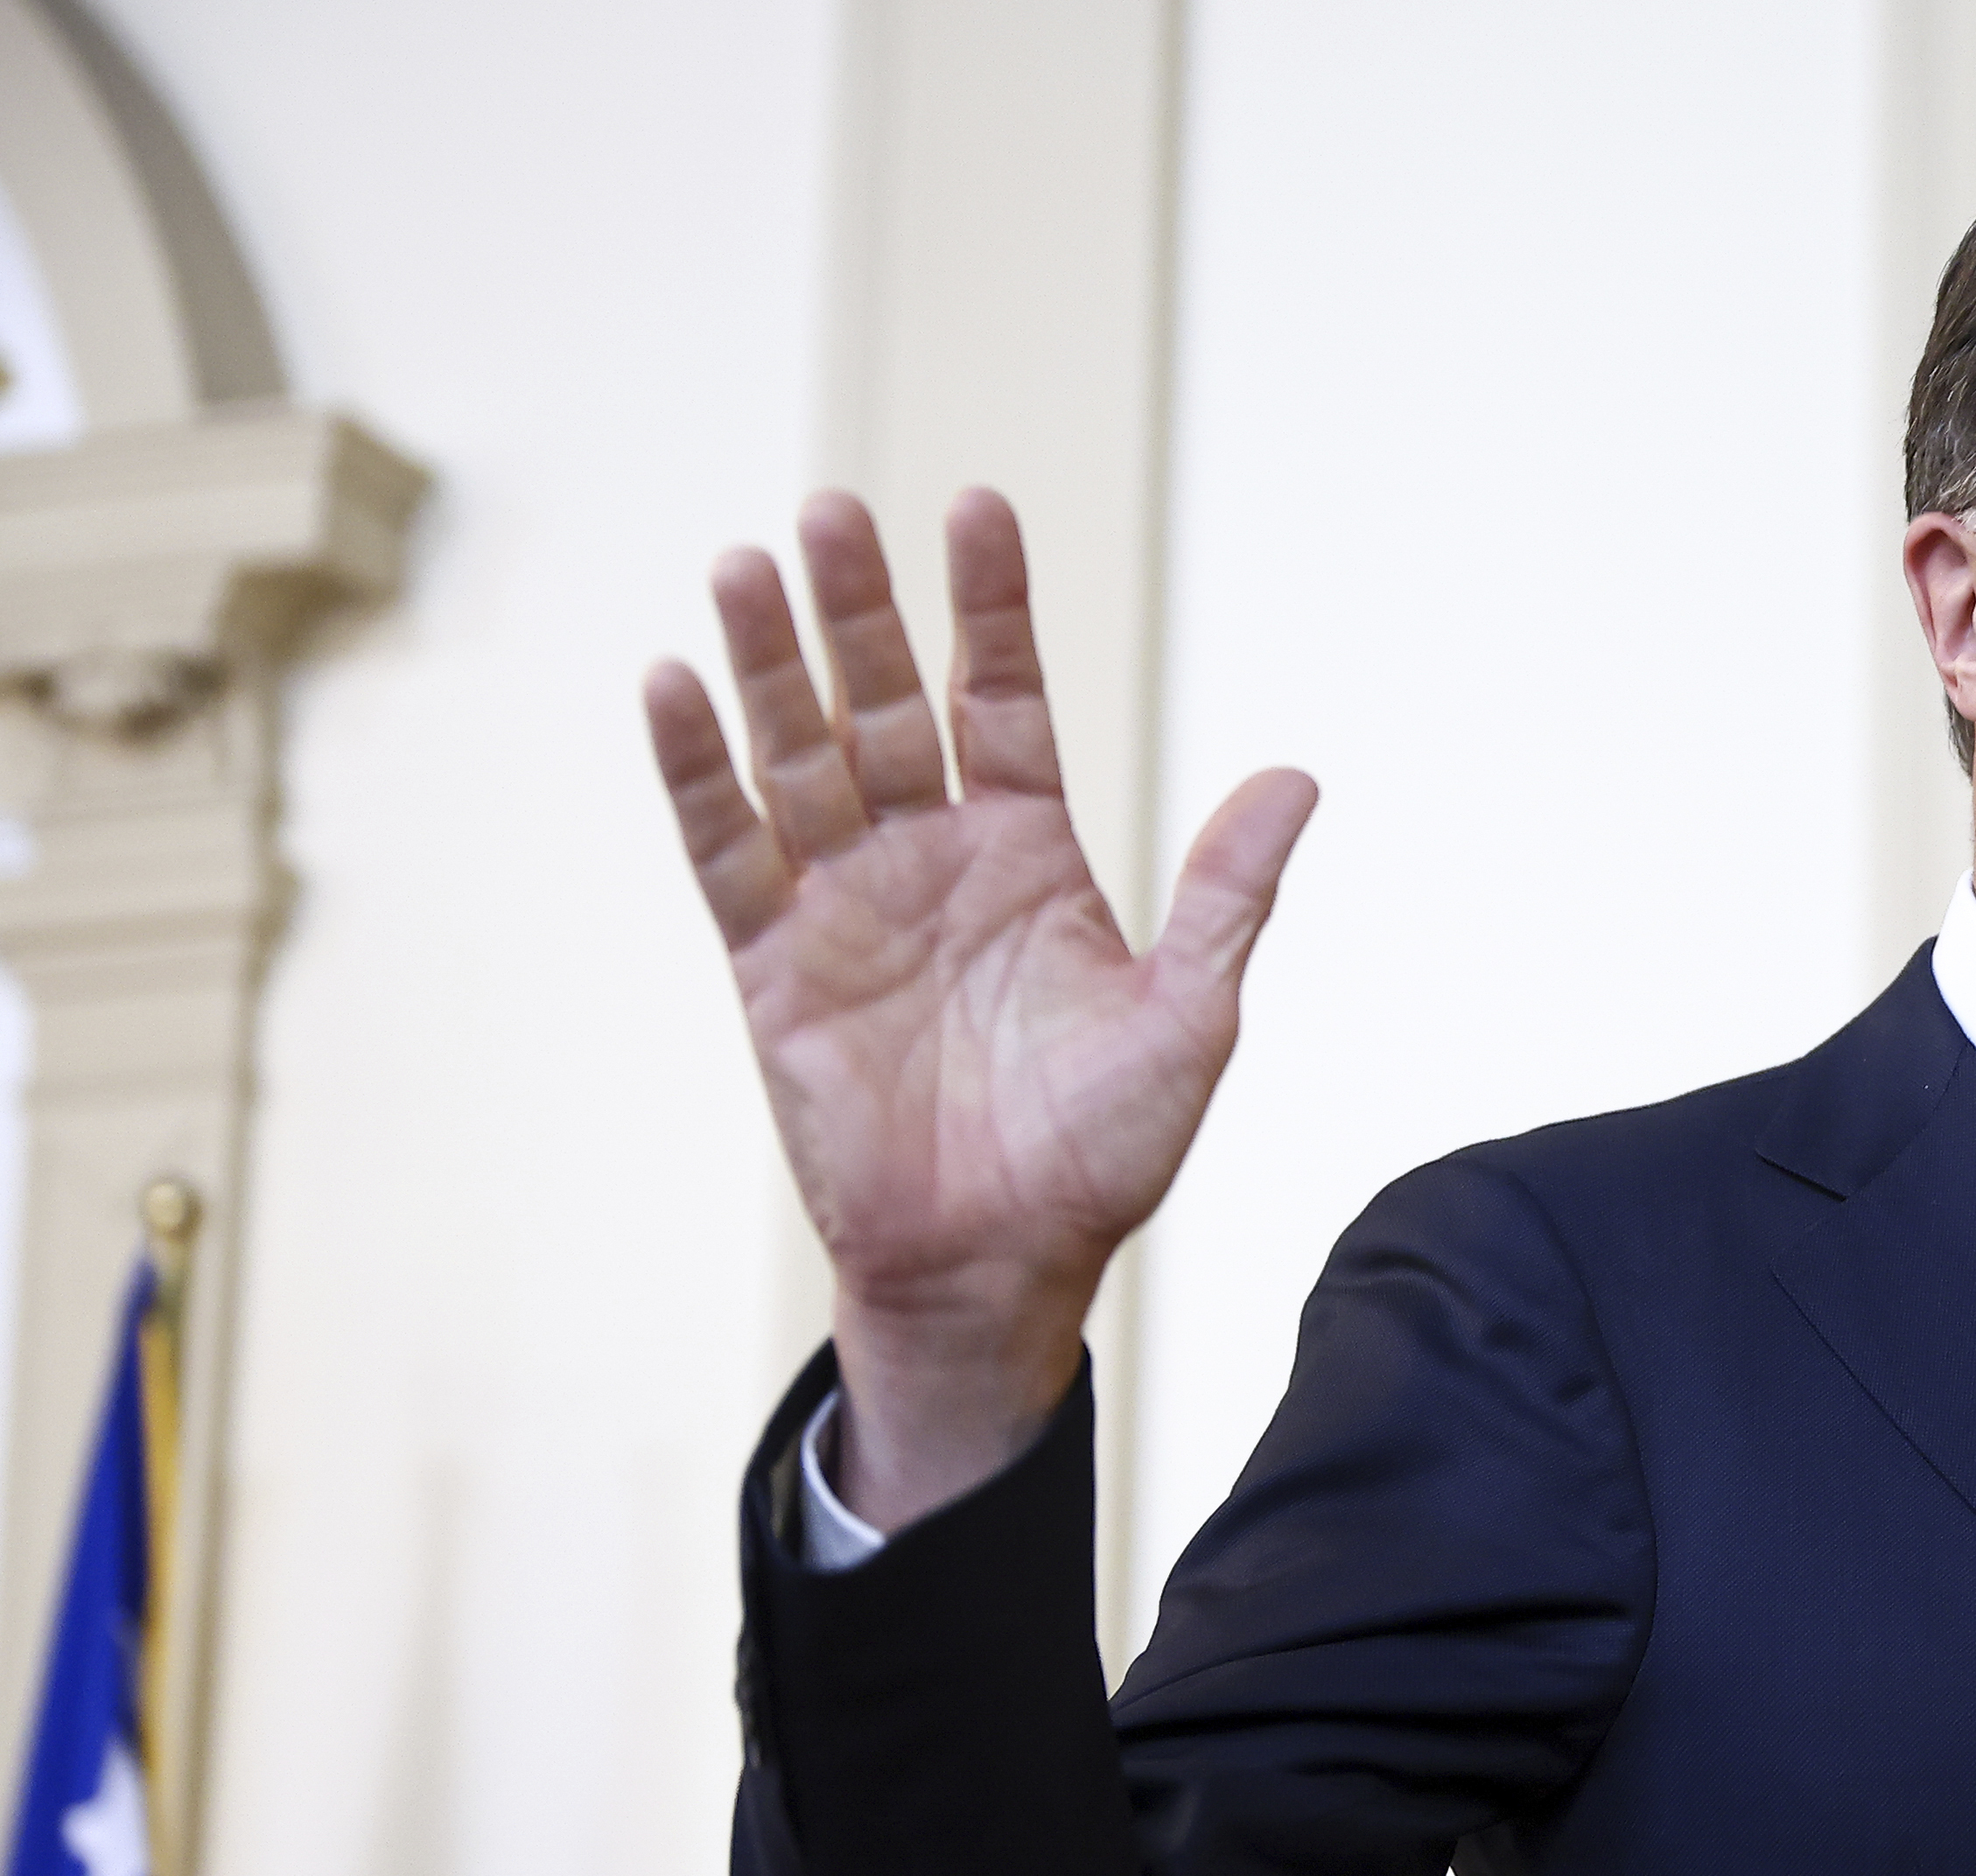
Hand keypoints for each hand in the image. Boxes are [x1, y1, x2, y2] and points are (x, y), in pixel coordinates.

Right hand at [646, 488, 1314, 1526]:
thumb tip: (1299, 778)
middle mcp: (931, 860)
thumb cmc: (1099, 1154)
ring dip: (770, 663)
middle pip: (884, 703)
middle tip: (832, 510)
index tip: (978, 508)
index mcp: (1030, 855)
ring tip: (749, 563)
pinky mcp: (774, 966)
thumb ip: (1229, 898)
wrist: (1000, 1268)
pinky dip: (699, 773)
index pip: (1002, 698)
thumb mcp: (1191, 1017)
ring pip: (799, 754)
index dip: (990, 609)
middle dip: (859, 610)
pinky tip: (676, 684)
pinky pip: (730, 852)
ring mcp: (846, 905)